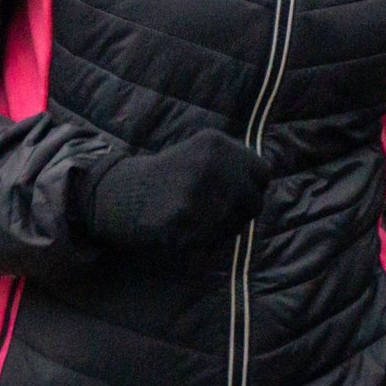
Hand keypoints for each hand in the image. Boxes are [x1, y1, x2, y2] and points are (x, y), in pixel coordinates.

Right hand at [83, 131, 271, 250]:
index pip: (262, 173)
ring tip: (197, 221)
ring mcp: (200, 193)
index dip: (252, 188)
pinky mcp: (187, 221)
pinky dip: (205, 243)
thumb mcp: (200, 153)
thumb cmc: (165, 176)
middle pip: (254, 202)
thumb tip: (265, 185)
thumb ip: (233, 164)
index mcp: (217, 143)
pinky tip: (186, 232)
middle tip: (215, 214)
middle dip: (239, 212)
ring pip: (237, 225)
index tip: (236, 195)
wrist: (120, 194)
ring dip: (223, 229)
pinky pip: (215, 241)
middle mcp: (212, 164)